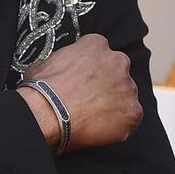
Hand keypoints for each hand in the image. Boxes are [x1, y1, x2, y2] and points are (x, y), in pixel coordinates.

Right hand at [18, 34, 142, 152]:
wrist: (48, 113)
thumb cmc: (41, 89)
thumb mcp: (45, 63)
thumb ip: (62, 62)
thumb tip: (57, 71)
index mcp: (96, 44)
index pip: (100, 52)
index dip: (91, 68)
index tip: (83, 80)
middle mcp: (118, 61)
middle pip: (118, 72)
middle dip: (107, 84)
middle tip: (90, 98)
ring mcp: (128, 87)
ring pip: (125, 96)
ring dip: (113, 104)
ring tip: (92, 117)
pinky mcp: (133, 112)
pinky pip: (130, 118)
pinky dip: (118, 124)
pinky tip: (99, 128)